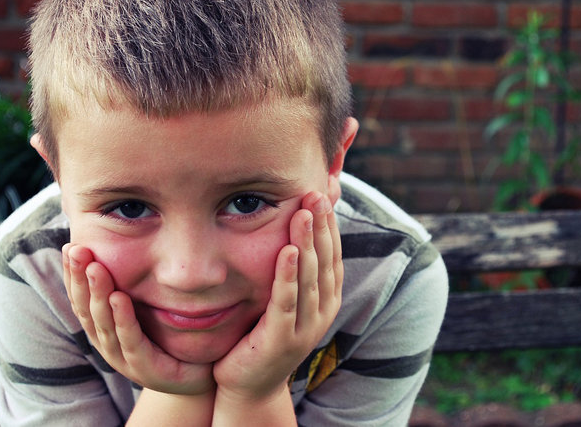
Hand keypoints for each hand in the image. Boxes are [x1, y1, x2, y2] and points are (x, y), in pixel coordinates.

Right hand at [63, 244, 214, 394]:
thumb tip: (127, 243)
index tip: (71, 247)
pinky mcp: (144, 368)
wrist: (197, 375)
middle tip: (77, 250)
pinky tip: (119, 297)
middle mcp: (107, 343)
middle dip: (80, 278)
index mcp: (103, 328)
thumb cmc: (169, 337)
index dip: (73, 275)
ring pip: (104, 323)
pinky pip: (130, 340)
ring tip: (96, 267)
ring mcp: (123, 358)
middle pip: (86, 308)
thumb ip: (133, 284)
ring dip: (98, 293)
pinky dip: (122, 318)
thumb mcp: (147, 307)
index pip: (81, 299)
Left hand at [212, 192, 343, 403]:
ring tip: (304, 214)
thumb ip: (293, 270)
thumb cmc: (263, 333)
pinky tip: (286, 251)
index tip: (320, 196)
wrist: (249, 385)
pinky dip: (288, 275)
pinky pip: (286, 302)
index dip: (328, 226)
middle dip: (320, 227)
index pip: (332, 256)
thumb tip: (294, 229)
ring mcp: (305, 328)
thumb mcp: (285, 298)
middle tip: (314, 195)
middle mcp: (322, 313)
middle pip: (324, 262)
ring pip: (309, 278)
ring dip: (307, 244)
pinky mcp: (282, 339)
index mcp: (327, 300)